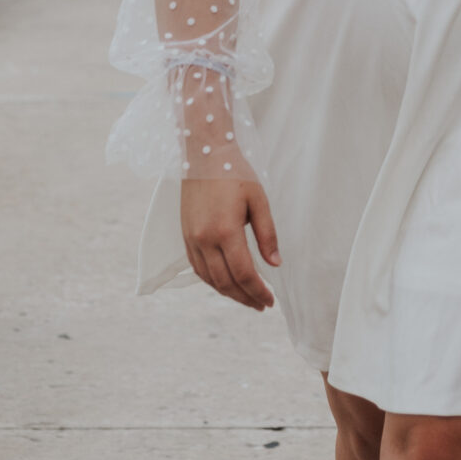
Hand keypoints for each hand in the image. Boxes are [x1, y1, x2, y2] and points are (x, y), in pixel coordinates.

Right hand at [180, 174, 281, 309]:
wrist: (203, 155)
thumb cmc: (235, 173)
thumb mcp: (259, 200)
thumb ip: (267, 234)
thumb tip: (275, 264)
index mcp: (225, 231)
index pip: (243, 274)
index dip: (257, 291)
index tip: (270, 301)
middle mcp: (204, 240)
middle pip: (225, 282)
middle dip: (245, 298)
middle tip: (261, 305)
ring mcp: (191, 240)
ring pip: (209, 279)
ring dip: (229, 293)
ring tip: (247, 298)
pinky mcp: (185, 237)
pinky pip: (198, 269)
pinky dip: (213, 281)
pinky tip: (225, 283)